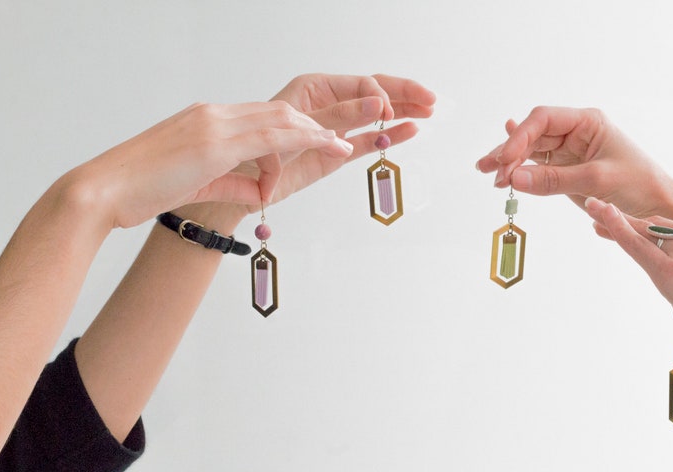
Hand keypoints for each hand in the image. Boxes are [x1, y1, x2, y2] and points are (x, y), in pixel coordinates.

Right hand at [67, 101, 352, 227]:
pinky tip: (330, 145)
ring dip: (318, 130)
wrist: (102, 192)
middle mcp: (214, 115)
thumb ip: (232, 180)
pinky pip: (270, 137)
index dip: (300, 126)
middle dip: (318, 122)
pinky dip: (304, 140)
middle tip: (346, 133)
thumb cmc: (141, 190)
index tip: (325, 135)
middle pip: (280, 110)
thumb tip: (261, 189)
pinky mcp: (212, 143)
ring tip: (348, 140)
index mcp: (208, 120)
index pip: (265, 116)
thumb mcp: (196, 182)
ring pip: (281, 118)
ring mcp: (213, 125)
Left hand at [245, 73, 434, 204]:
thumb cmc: (259, 150)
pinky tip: (410, 130)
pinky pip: (368, 140)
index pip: (360, 84)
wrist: (241, 186)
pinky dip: (388, 136)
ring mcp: (335, 129)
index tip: (388, 112)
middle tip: (430, 99)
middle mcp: (328, 104)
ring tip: (429, 111)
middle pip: (374, 93)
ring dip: (402, 112)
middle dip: (403, 94)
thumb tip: (376, 104)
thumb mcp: (300, 127)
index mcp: (315, 88)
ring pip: (376, 116)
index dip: (380, 95)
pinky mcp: (337, 153)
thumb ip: (339, 116)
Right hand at [476, 106, 672, 226]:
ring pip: (529, 152)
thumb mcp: (596, 180)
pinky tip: (501, 167)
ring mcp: (568, 153)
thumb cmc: (639, 185)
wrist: (658, 210)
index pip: (544, 120)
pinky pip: (536, 168)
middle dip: (509, 152)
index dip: (520, 136)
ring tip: (489, 174)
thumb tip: (514, 177)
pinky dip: (519, 172)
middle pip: (531, 135)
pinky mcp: (564, 172)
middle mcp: (574, 133)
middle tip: (491, 171)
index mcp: (587, 122)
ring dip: (509, 162)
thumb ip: (553, 179)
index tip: (506, 158)